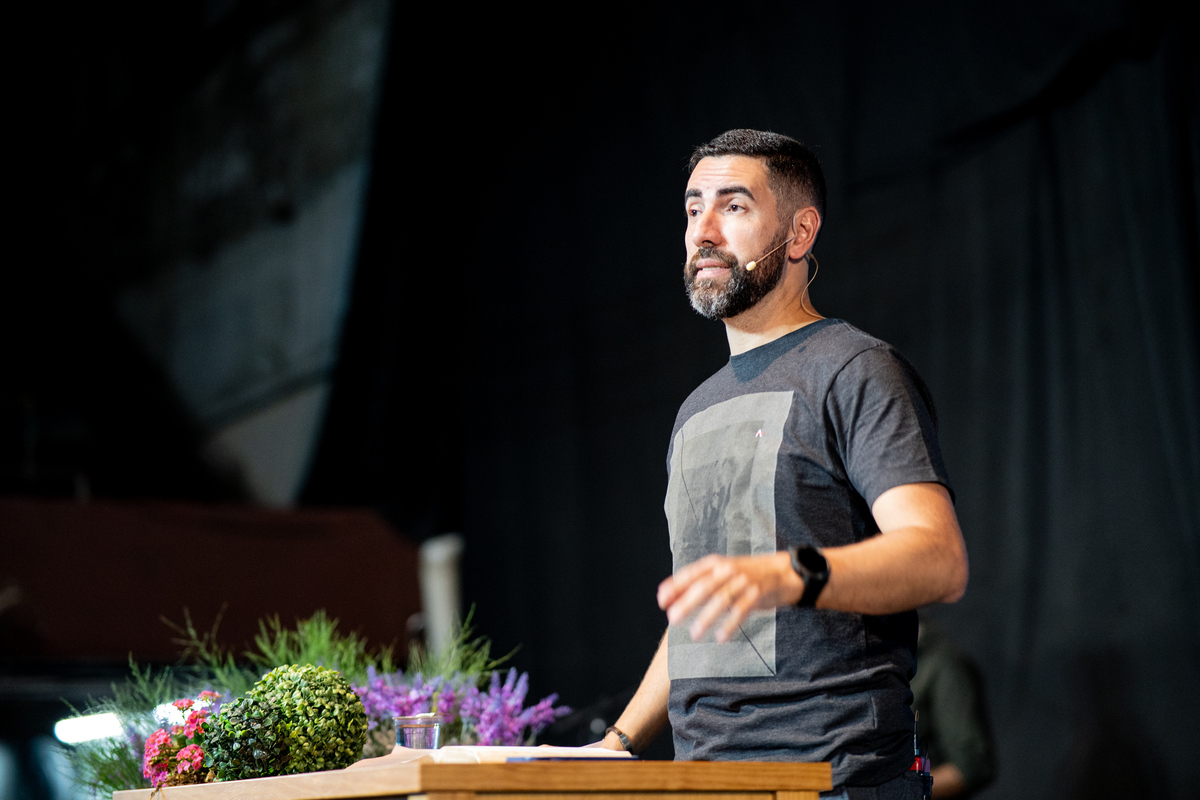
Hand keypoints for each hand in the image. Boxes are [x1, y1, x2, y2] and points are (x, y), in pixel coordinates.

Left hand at [657, 551, 803, 642]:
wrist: (782, 572)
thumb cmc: (745, 575)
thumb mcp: (721, 574)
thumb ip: (698, 584)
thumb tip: (668, 598)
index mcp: (715, 563)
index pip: (690, 573)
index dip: (674, 586)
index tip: (661, 601)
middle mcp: (727, 569)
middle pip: (703, 586)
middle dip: (686, 603)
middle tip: (672, 619)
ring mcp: (743, 581)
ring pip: (721, 599)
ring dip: (706, 617)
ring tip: (694, 634)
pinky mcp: (756, 593)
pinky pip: (741, 610)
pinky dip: (730, 624)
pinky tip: (720, 637)